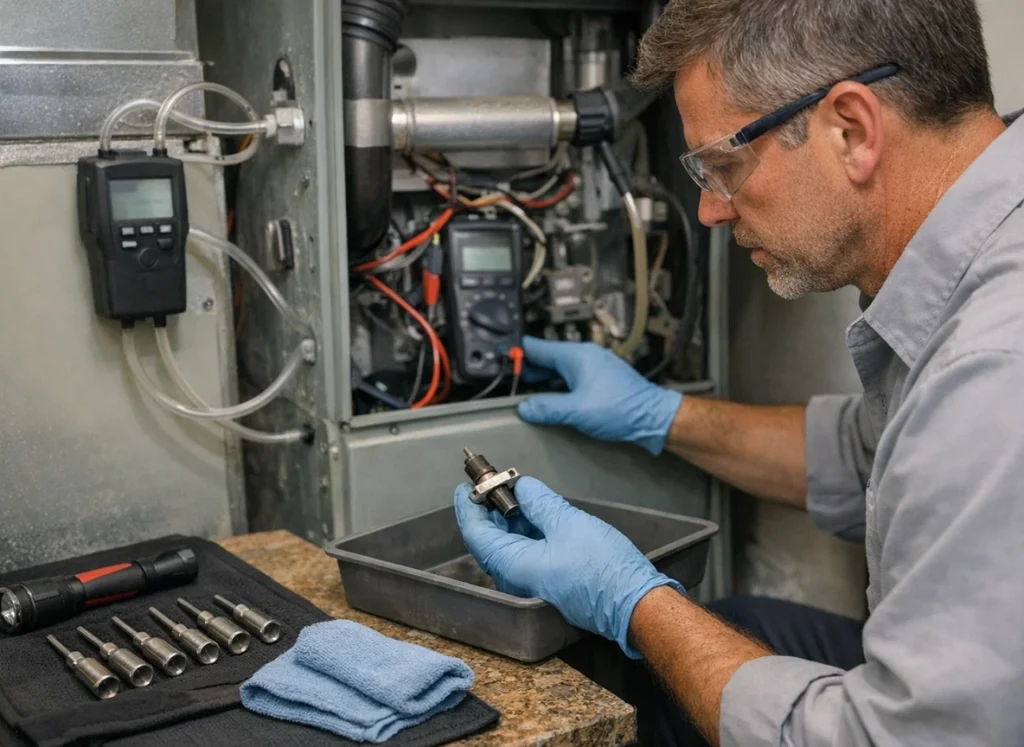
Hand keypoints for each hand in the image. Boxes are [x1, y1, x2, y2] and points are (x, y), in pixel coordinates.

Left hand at [454, 477, 683, 658]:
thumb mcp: (569, 523)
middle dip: (490, 508)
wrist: (635, 605)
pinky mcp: (547, 582)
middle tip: (496, 481)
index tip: (466, 485)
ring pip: (509, 545)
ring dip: (510, 517)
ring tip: (518, 490)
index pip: (477, 533)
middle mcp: (516, 579)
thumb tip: (522, 487)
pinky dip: (526, 530)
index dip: (468, 506)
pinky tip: (536, 512)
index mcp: (514, 566)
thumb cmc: (605, 570)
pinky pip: (525, 553)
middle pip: (490, 539)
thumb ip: (539, 502)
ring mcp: (531, 583)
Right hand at [517, 336, 682, 455]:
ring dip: (544, 378)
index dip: (517, 352)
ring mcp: (595, 366)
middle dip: (529, 368)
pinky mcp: (601, 379)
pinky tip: (553, 397)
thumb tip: (525, 407)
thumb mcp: (576, 410)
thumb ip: (547, 408)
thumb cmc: (621, 409)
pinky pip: (572, 376)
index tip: (502, 354)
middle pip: (548, 357)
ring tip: (527, 390)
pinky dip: (559, 384)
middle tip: (511, 378)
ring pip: (560, 368)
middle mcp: (585, 356)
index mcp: (577, 356)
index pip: (538, 347)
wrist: (653, 417)